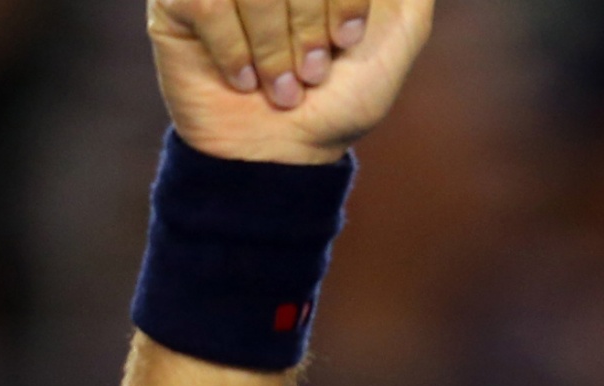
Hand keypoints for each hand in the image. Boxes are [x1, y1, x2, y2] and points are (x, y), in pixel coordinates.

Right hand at [148, 0, 436, 165]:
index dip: (344, 1)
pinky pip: (206, 3)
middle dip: (308, 28)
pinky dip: (233, 51)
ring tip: (281, 87)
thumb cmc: (340, 95)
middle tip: (311, 73)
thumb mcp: (397, 36)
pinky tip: (242, 80)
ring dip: (273, 48)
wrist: (282, 151)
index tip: (346, 41)